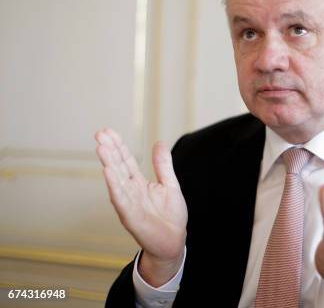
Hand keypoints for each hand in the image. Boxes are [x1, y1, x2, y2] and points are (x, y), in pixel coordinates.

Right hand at [94, 128, 186, 285]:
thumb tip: (159, 142)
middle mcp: (130, 192)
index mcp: (139, 184)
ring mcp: (129, 204)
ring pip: (116, 181)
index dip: (118, 146)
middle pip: (118, 167)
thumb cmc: (170, 216)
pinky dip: (114, 186)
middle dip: (109, 150)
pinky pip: (121, 199)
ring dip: (108, 164)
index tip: (108, 131)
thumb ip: (163, 165)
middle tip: (100, 134)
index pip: (126, 161)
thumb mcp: (170, 185)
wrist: (173, 242)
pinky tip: (108, 172)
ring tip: (101, 147)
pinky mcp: (131, 217)